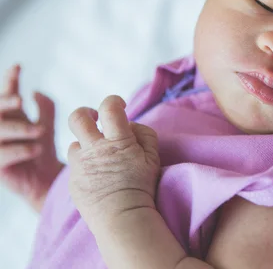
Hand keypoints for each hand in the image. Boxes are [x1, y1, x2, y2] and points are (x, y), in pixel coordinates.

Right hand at [0, 64, 62, 211]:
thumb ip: (45, 107)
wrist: (46, 178)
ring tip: (41, 132)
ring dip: (19, 129)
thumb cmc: (43, 148)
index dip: (10, 80)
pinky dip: (20, 150)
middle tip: (20, 101)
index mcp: (10, 115)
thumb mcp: (47, 125)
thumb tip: (35, 92)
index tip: (18, 67)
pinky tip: (36, 149)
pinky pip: (2, 154)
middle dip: (3, 102)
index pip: (6, 93)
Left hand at [67, 95, 159, 231]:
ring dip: (86, 145)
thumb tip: (129, 124)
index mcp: (117, 141)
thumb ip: (144, 134)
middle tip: (95, 119)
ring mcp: (80, 165)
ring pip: (74, 144)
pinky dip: (86, 167)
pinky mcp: (72, 181)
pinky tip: (98, 179)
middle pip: (77, 118)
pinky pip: (75, 166)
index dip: (114, 101)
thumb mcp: (153, 157)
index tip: (120, 106)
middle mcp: (94, 149)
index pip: (109, 108)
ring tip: (100, 158)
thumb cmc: (142, 186)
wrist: (122, 218)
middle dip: (85, 113)